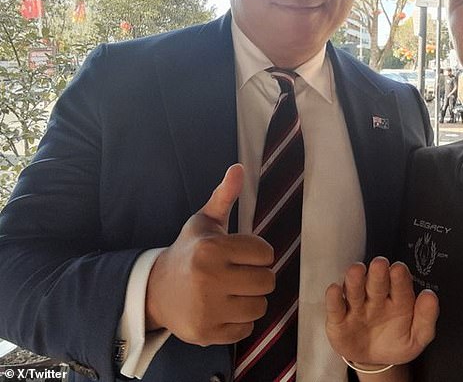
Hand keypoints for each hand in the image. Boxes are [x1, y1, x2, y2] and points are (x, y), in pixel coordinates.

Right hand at [146, 163, 274, 345]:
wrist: (156, 289)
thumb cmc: (189, 251)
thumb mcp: (204, 221)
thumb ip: (224, 196)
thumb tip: (238, 167)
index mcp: (212, 249)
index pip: (266, 253)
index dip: (258, 253)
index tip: (243, 254)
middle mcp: (209, 279)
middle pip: (267, 282)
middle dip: (257, 276)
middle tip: (240, 274)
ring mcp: (207, 309)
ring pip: (260, 307)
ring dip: (251, 299)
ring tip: (234, 291)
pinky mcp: (207, 333)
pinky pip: (247, 329)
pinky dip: (240, 321)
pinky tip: (224, 309)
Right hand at [325, 257, 437, 365]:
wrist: (374, 360)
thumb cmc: (395, 341)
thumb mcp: (417, 336)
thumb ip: (426, 318)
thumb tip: (430, 296)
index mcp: (398, 299)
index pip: (400, 284)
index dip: (399, 277)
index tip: (399, 269)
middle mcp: (376, 297)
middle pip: (376, 283)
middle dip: (378, 273)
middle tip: (380, 264)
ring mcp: (356, 306)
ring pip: (354, 289)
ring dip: (355, 279)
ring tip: (357, 270)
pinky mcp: (338, 319)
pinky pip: (335, 307)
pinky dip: (334, 298)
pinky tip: (335, 290)